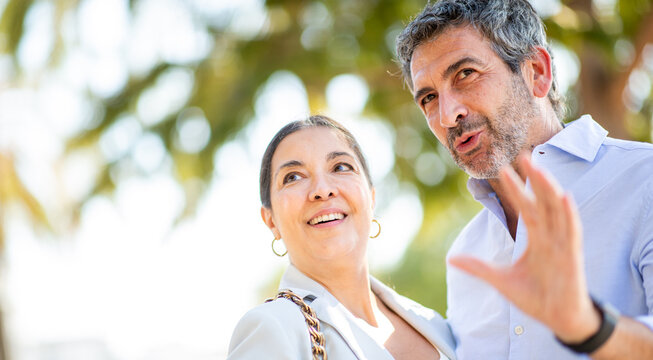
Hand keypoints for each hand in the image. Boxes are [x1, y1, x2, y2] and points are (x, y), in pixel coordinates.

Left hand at [448, 155, 600, 341]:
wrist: (557, 319)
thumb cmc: (534, 297)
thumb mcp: (501, 280)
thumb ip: (479, 267)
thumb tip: (452, 260)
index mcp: (537, 238)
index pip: (525, 207)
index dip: (515, 188)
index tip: (502, 170)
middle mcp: (551, 236)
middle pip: (542, 201)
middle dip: (534, 179)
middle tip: (523, 155)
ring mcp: (563, 244)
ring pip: (557, 210)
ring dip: (549, 189)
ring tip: (539, 169)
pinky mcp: (572, 256)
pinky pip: (573, 231)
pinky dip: (569, 214)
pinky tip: (565, 197)